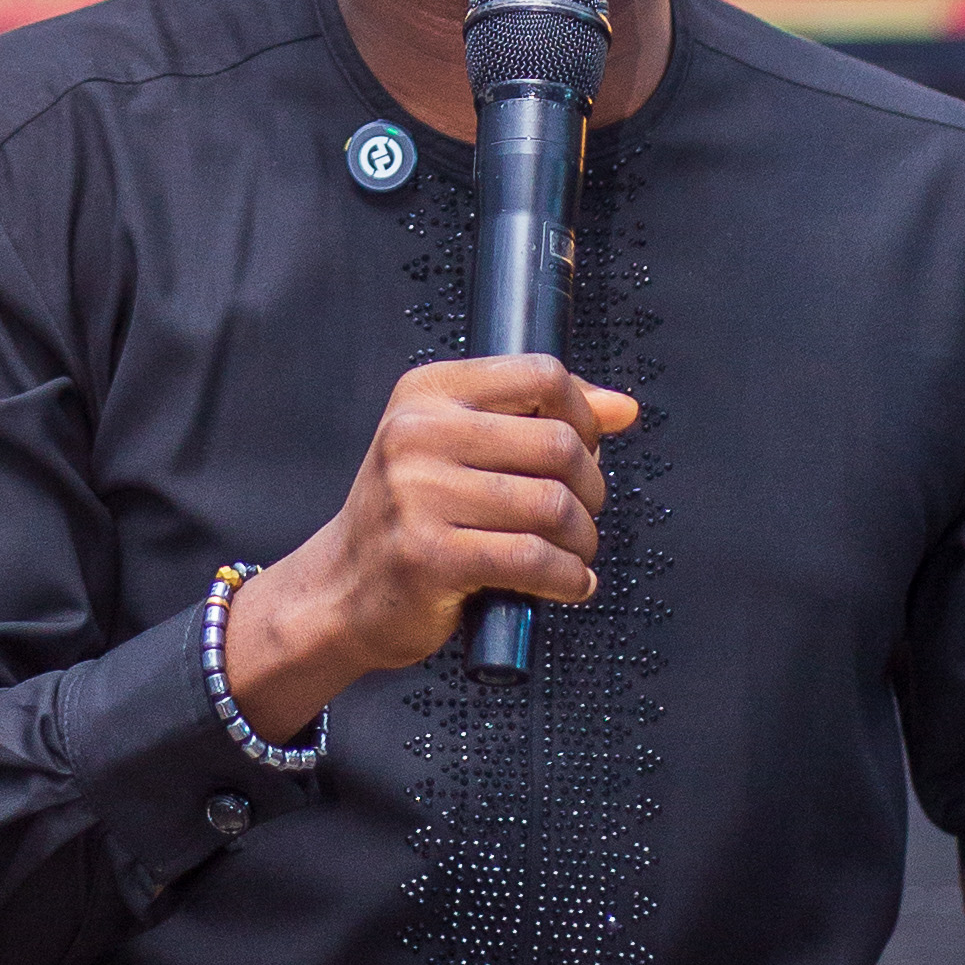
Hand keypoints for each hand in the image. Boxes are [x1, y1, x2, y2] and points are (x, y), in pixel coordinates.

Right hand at [221, 355, 641, 745]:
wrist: (341, 590)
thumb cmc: (411, 518)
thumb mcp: (459, 449)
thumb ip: (538, 419)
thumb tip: (623, 408)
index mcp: (426, 393)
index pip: (540, 374)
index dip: (583, 415)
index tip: (584, 451)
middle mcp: (416, 434)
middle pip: (557, 443)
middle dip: (590, 488)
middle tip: (580, 516)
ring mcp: (417, 495)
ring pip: (552, 506)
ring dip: (582, 540)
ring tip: (572, 554)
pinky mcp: (429, 557)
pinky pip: (534, 560)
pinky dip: (568, 578)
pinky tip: (567, 583)